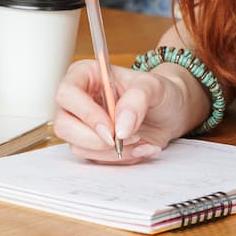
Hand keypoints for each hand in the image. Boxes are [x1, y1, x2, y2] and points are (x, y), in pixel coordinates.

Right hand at [52, 60, 194, 163]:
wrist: (172, 112)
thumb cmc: (160, 91)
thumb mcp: (153, 86)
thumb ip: (136, 100)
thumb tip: (119, 127)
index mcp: (85, 75)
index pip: (67, 93)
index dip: (85, 113)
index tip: (110, 128)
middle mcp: (79, 100)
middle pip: (63, 124)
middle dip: (94, 139)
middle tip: (122, 139)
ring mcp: (83, 125)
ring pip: (78, 146)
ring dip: (111, 151)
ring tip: (139, 139)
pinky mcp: (93, 145)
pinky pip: (95, 160)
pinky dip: (119, 159)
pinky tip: (138, 146)